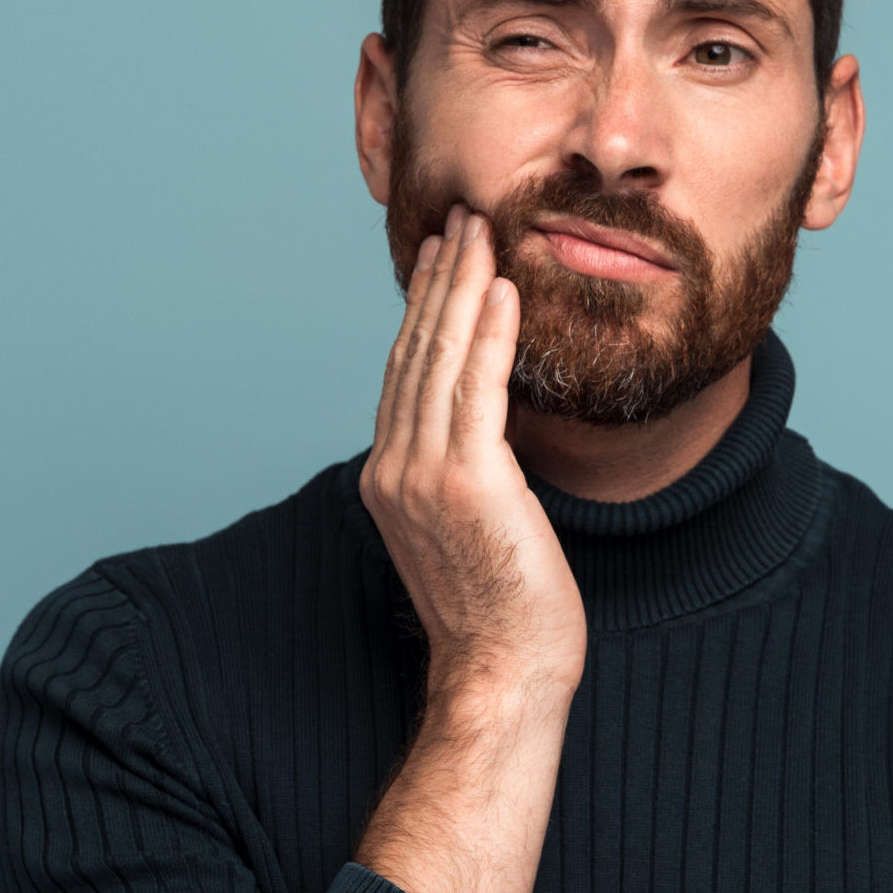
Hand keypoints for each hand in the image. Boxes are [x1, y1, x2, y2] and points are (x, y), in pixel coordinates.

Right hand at [359, 202, 586, 700]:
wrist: (501, 672)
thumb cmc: (500, 611)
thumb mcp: (469, 528)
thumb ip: (464, 472)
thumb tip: (488, 430)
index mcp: (389, 478)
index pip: (405, 373)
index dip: (423, 309)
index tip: (443, 260)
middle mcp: (393, 468)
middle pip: (414, 352)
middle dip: (440, 280)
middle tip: (461, 220)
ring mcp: (422, 474)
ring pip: (440, 358)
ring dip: (463, 287)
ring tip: (483, 233)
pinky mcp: (465, 482)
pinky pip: (477, 387)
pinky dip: (487, 332)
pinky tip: (503, 288)